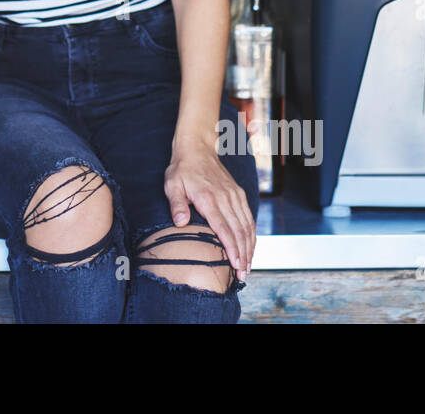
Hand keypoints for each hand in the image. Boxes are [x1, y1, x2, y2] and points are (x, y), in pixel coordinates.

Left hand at [164, 139, 255, 278]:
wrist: (197, 148)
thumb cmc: (182, 169)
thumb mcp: (172, 184)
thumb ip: (177, 204)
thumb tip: (180, 223)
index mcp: (209, 198)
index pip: (224, 229)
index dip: (231, 250)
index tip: (236, 266)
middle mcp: (226, 198)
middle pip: (239, 232)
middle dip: (243, 256)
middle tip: (243, 276)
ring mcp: (234, 196)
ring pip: (247, 226)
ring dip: (249, 248)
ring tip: (247, 267)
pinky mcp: (238, 194)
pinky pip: (249, 217)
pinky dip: (252, 235)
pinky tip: (250, 248)